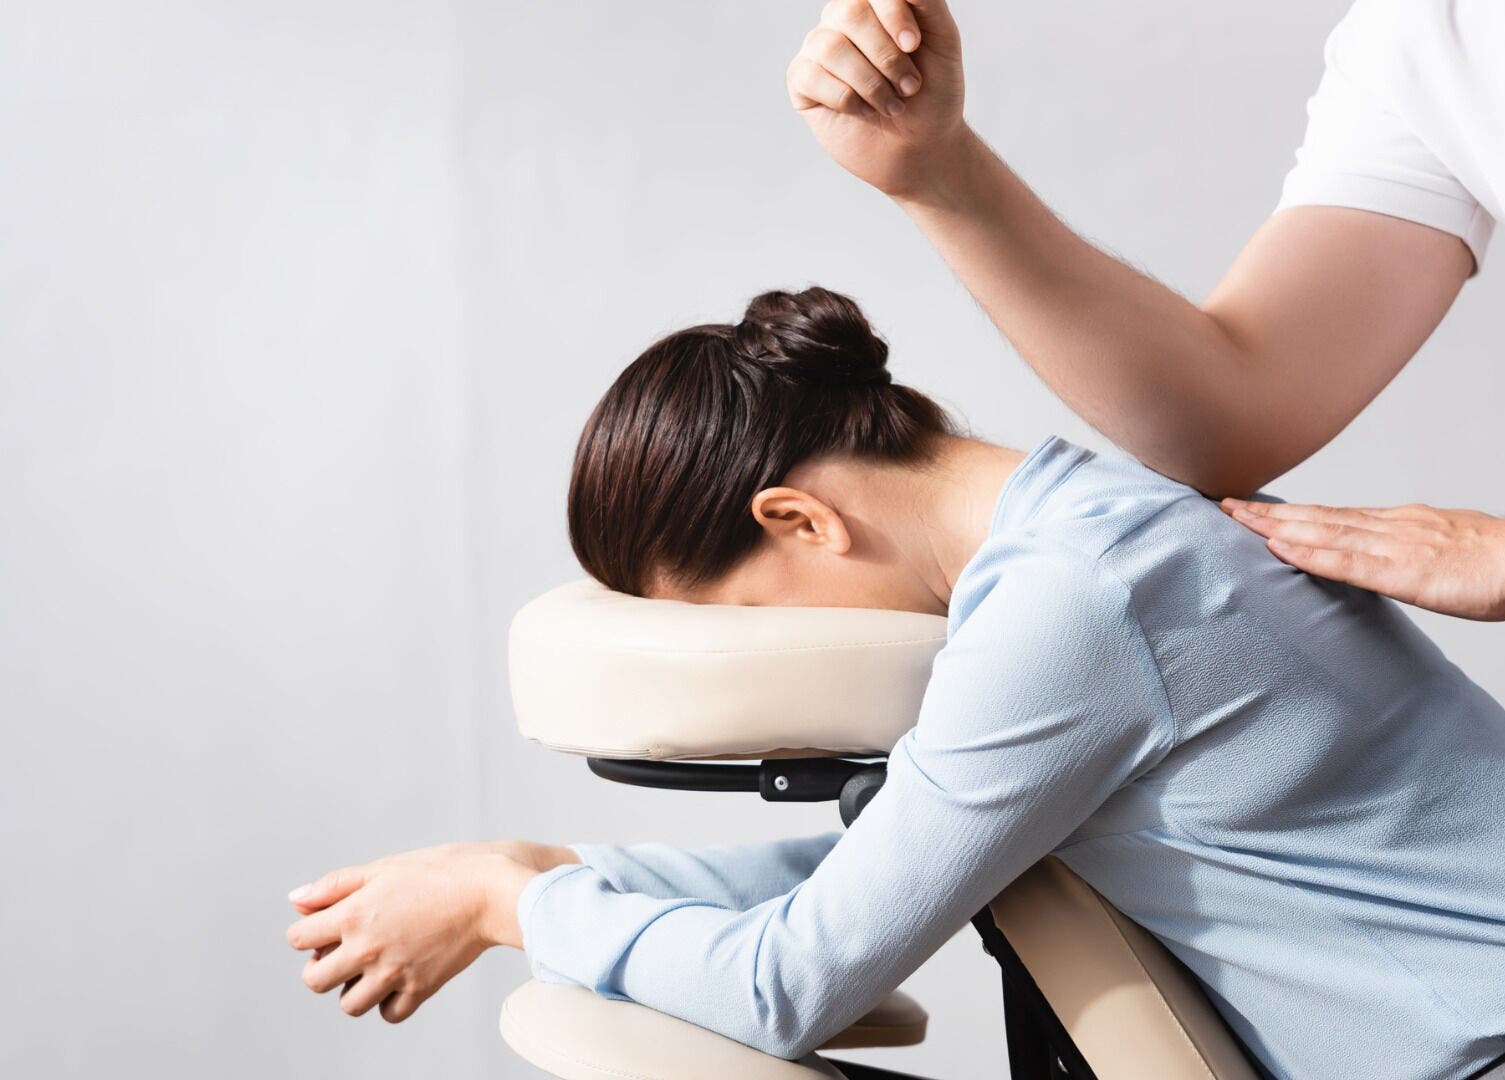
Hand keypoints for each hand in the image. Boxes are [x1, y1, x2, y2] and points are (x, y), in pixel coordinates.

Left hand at [285, 840, 577, 1021]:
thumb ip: (335, 885)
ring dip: (354, 988)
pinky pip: (389, 1014)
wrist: (492, 891)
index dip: (308, 931)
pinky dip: (389, 1002)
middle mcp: (367, 948)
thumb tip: (295, 900)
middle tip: (345, 952)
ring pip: (349, 1005)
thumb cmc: (442, 871)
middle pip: (314, 980)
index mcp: (353, 913)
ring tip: (374, 967)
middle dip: (322, 966)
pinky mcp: (421, 988)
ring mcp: (394, 972)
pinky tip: (399, 979)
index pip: (298, 938)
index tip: (329, 925)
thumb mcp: (384, 867)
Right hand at [787, 0, 967, 198]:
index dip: (892, 13)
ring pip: (830, 48)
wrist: (921, 146)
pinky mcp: (802, 83)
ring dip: (871, 83)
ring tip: (892, 105)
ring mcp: (819, 50)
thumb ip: (926, 2)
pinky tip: (864, 111)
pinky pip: (813, 77)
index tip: (914, 46)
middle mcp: (842, 21)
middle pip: (848, 14)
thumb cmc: (933, 92)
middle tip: (910, 86)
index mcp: (875, 4)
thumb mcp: (943, 40)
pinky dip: (847, 99)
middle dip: (885, 55)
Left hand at [1222, 498, 1504, 620]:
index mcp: (1401, 523)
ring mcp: (1398, 545)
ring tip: (1236, 520)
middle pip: (1319, 516)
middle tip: (1225, 506)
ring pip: (1324, 531)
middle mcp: (1393, 526)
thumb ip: (1407, 552)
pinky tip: (1279, 550)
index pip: (1334, 514)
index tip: (1255, 508)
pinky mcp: (1406, 572)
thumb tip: (1380, 557)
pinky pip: (1349, 563)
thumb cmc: (1499, 564)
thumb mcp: (1444, 551)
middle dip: (1269, 513)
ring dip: (1276, 526)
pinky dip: (1310, 554)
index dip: (1291, 511)